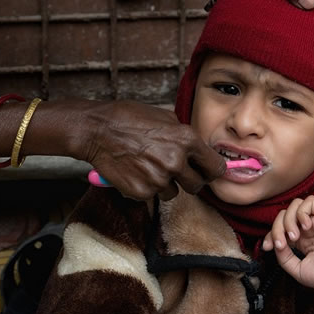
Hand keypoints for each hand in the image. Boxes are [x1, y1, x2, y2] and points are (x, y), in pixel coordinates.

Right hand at [75, 101, 225, 200]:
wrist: (97, 130)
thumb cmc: (128, 118)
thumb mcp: (164, 117)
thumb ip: (184, 135)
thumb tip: (198, 149)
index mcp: (186, 139)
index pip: (216, 167)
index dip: (211, 171)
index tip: (205, 172)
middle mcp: (176, 161)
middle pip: (197, 185)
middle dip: (189, 180)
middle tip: (175, 172)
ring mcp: (158, 179)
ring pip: (173, 193)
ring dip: (164, 184)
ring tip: (148, 167)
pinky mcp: (141, 192)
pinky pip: (152, 196)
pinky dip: (145, 187)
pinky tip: (135, 172)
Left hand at [262, 196, 313, 291]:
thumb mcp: (298, 269)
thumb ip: (283, 257)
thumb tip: (275, 243)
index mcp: (301, 240)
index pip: (279, 228)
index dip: (269, 235)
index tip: (266, 247)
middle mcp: (307, 228)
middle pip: (283, 215)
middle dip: (276, 229)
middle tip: (282, 244)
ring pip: (294, 205)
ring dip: (288, 220)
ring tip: (295, 237)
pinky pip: (309, 201)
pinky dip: (302, 212)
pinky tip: (306, 227)